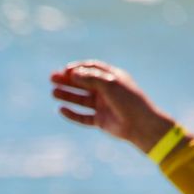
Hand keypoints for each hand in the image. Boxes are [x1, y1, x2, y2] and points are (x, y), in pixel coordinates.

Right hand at [49, 60, 176, 152]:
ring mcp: (102, 106)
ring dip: (67, 95)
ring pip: (81, 99)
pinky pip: (83, 117)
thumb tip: (72, 73)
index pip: (91, 69)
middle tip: (52, 79)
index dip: (77, 68)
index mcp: (111, 78)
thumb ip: (90, 78)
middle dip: (67, 81)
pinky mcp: (100, 120)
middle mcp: (106, 91)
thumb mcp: (110, 84)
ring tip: (53, 93)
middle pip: (83, 83)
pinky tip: (61, 109)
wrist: (140, 124)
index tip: (65, 70)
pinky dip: (72, 114)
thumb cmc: (129, 100)